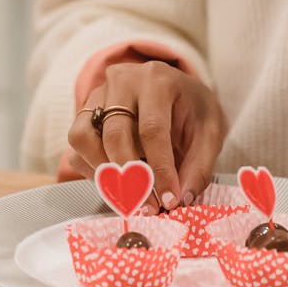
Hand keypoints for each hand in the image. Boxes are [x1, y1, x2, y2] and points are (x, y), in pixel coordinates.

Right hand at [67, 61, 226, 211]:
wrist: (178, 91)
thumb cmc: (193, 109)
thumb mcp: (211, 132)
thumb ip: (200, 165)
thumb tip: (182, 198)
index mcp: (157, 80)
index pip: (151, 129)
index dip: (159, 169)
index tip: (169, 200)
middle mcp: (122, 81)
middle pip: (114, 135)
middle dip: (132, 179)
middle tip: (149, 206)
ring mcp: (97, 95)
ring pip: (83, 139)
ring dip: (106, 174)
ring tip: (131, 195)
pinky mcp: (83, 112)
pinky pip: (76, 148)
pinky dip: (93, 171)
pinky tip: (118, 182)